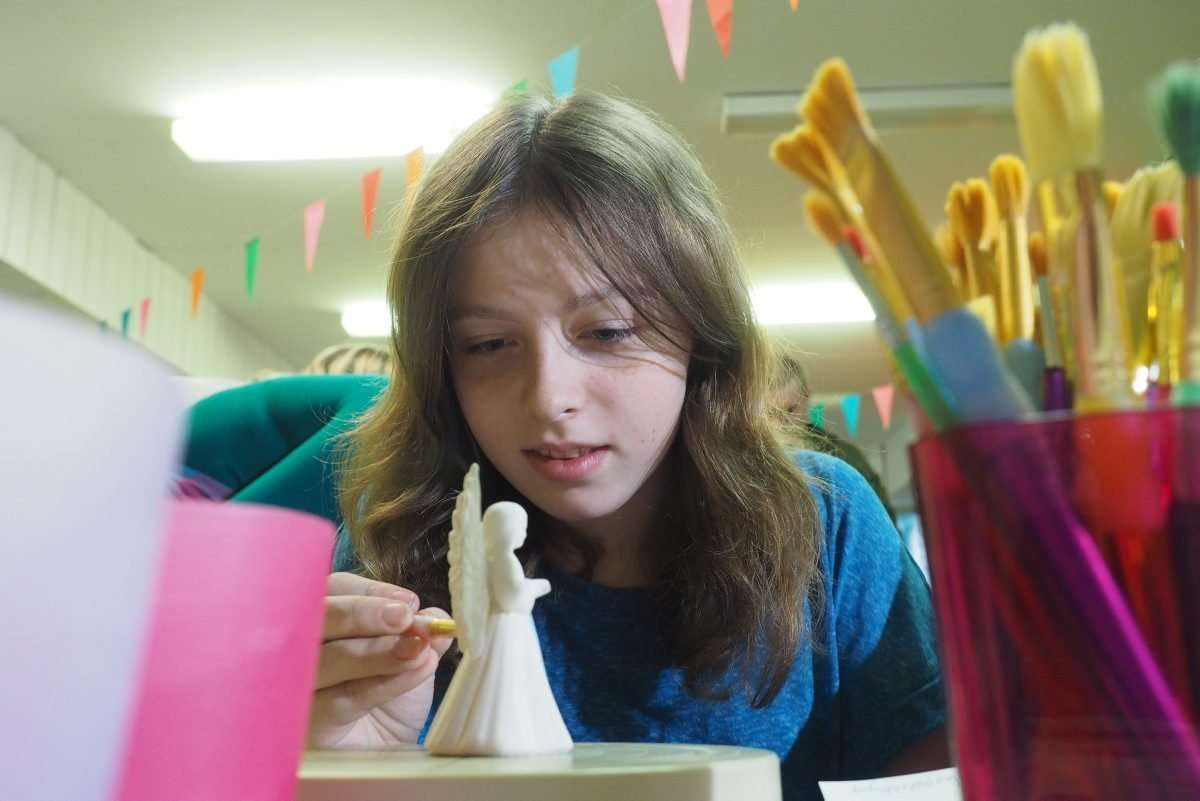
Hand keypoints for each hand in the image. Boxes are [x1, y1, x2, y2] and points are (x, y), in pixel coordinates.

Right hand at [306, 572, 451, 748]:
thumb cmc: (389, 696)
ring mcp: (298, 688)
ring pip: (327, 659)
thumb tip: (435, 618)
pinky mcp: (307, 725)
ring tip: (418, 649)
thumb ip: (421, 631)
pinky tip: (415, 670)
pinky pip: (343, 698)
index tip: (409, 603)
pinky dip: (383, 682)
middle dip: (363, 613)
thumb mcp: (412, 655)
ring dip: (377, 651)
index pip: (332, 591)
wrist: (384, 751)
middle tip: (404, 616)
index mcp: (324, 621)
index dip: (369, 591)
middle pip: (317, 619)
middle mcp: (300, 649)